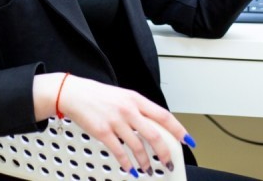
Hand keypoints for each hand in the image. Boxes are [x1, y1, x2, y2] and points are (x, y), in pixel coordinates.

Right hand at [56, 75, 190, 175]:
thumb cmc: (98, 96)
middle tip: (168, 162)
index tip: (187, 140)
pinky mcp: (103, 132)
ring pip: (138, 146)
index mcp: (136, 100)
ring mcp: (116, 121)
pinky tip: (130, 169)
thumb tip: (153, 125)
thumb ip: (138, 109)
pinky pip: (119, 151)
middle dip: (164, 152)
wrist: (74, 94)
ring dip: (145, 161)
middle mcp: (129, 110)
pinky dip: (127, 163)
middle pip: (154, 135)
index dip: (178, 129)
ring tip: (148, 169)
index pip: (164, 116)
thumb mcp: (123, 96)